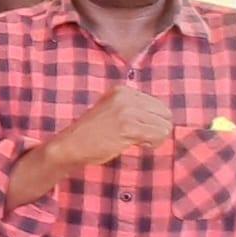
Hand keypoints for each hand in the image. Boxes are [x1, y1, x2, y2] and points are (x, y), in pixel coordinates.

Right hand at [51, 85, 172, 167]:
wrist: (70, 145)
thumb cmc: (91, 134)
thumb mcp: (111, 110)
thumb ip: (132, 108)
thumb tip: (162, 118)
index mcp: (123, 90)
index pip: (158, 104)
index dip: (153, 121)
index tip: (139, 130)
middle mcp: (126, 97)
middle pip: (165, 113)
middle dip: (158, 128)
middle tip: (142, 138)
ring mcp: (127, 111)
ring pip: (164, 125)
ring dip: (156, 138)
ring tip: (139, 142)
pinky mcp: (128, 127)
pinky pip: (158, 135)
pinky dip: (153, 144)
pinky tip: (139, 145)